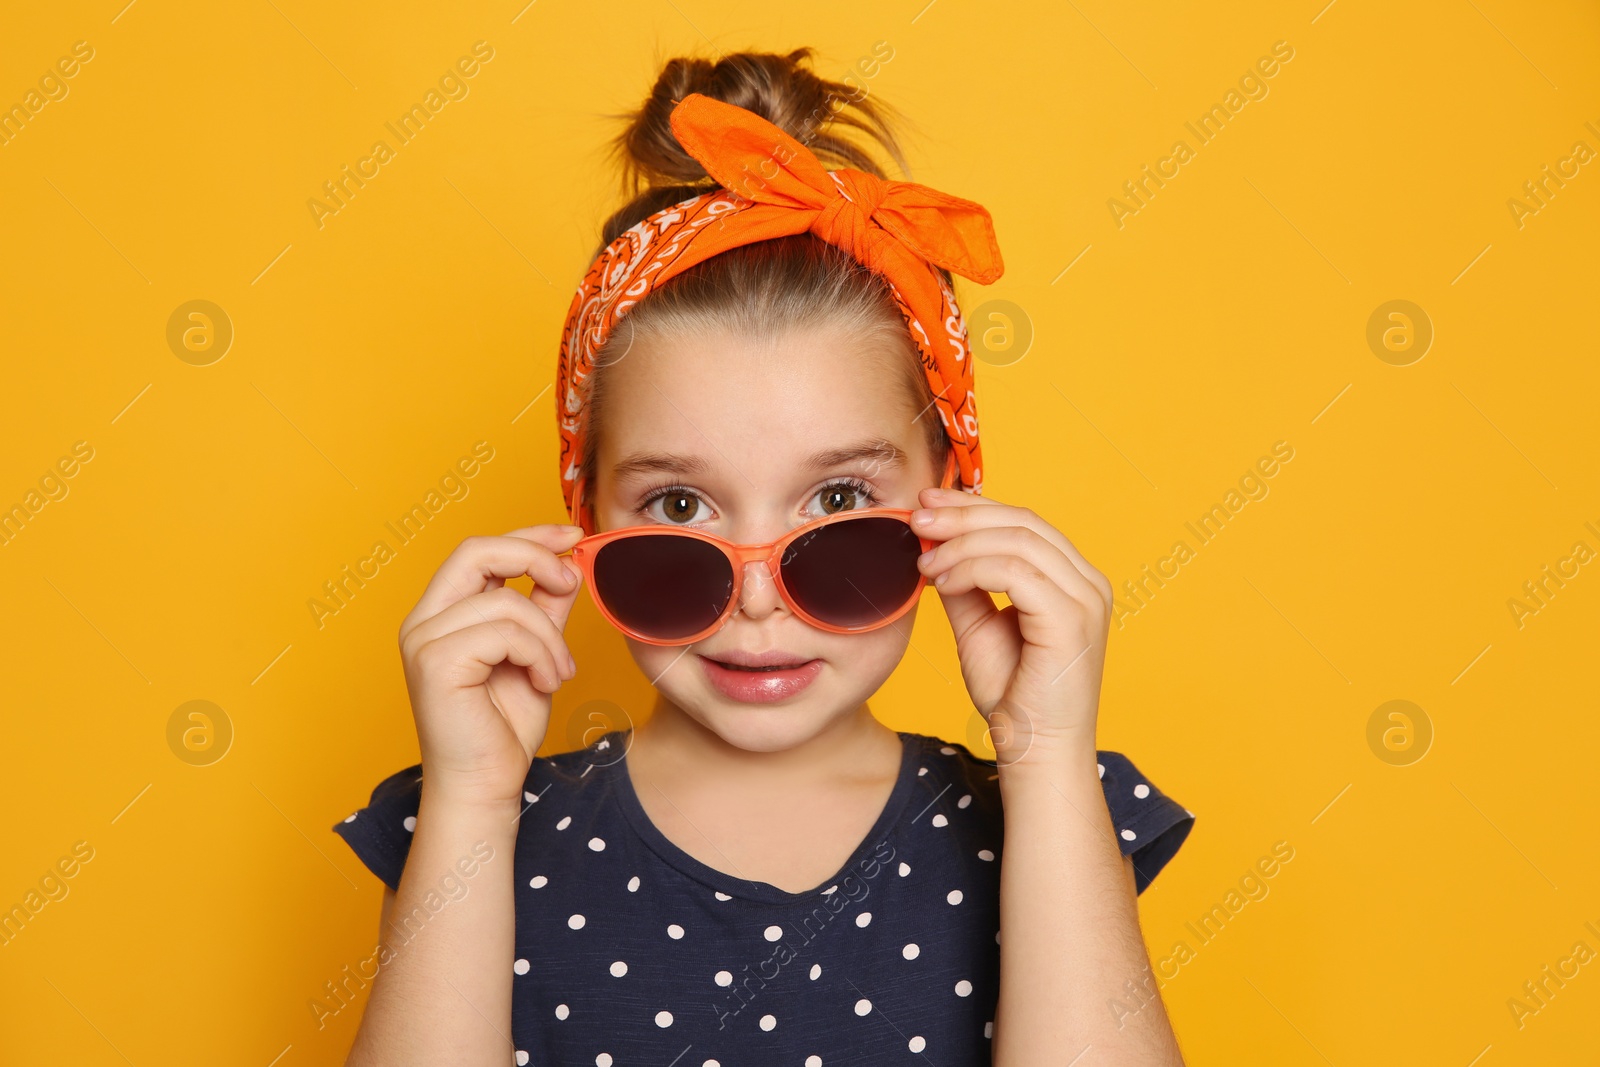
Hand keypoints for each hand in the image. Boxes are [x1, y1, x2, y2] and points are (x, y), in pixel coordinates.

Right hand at [397, 524, 586, 808]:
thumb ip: (545, 608)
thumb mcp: (536, 653)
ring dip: (549, 636)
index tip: (572, 536)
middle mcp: (423, 621)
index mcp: (442, 614)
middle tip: (572, 579)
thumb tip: (568, 564)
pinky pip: (505, 631)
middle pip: (476, 550)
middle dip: (534, 554)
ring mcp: (423, 640)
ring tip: (558, 671)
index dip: (528, 534)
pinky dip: (539, 653)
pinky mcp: (435, 663)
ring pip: (506, 600)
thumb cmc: (505, 728)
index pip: (479, 550)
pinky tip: (545, 681)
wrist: (487, 785)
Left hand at [911, 488, 1112, 765]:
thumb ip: (965, 585)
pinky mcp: (1072, 618)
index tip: (926, 505)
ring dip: (960, 543)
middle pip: (1022, 521)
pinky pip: (1014, 571)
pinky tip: (942, 582)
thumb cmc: (1014, 698)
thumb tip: (934, 547)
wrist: (1035, 752)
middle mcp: (1087, 582)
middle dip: (962, 514)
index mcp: (1073, 579)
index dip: (974, 506)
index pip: (1024, 522)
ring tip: (922, 559)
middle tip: (916, 518)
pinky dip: (970, 568)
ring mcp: (1085, 598)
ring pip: (1017, 540)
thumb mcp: (979, 627)